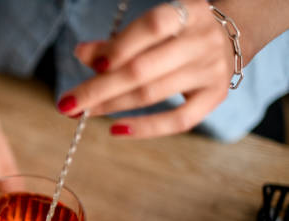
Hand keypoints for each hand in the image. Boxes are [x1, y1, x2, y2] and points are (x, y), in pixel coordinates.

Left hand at [59, 0, 234, 137]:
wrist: (230, 36)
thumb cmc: (177, 32)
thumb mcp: (153, 27)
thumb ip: (117, 42)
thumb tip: (81, 53)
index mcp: (187, 13)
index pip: (152, 27)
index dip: (120, 46)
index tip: (90, 65)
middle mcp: (201, 41)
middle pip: (143, 69)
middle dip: (99, 88)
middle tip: (66, 103)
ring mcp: (210, 71)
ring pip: (153, 94)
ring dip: (111, 106)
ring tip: (82, 113)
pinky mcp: (214, 97)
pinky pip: (178, 120)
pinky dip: (145, 128)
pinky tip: (116, 130)